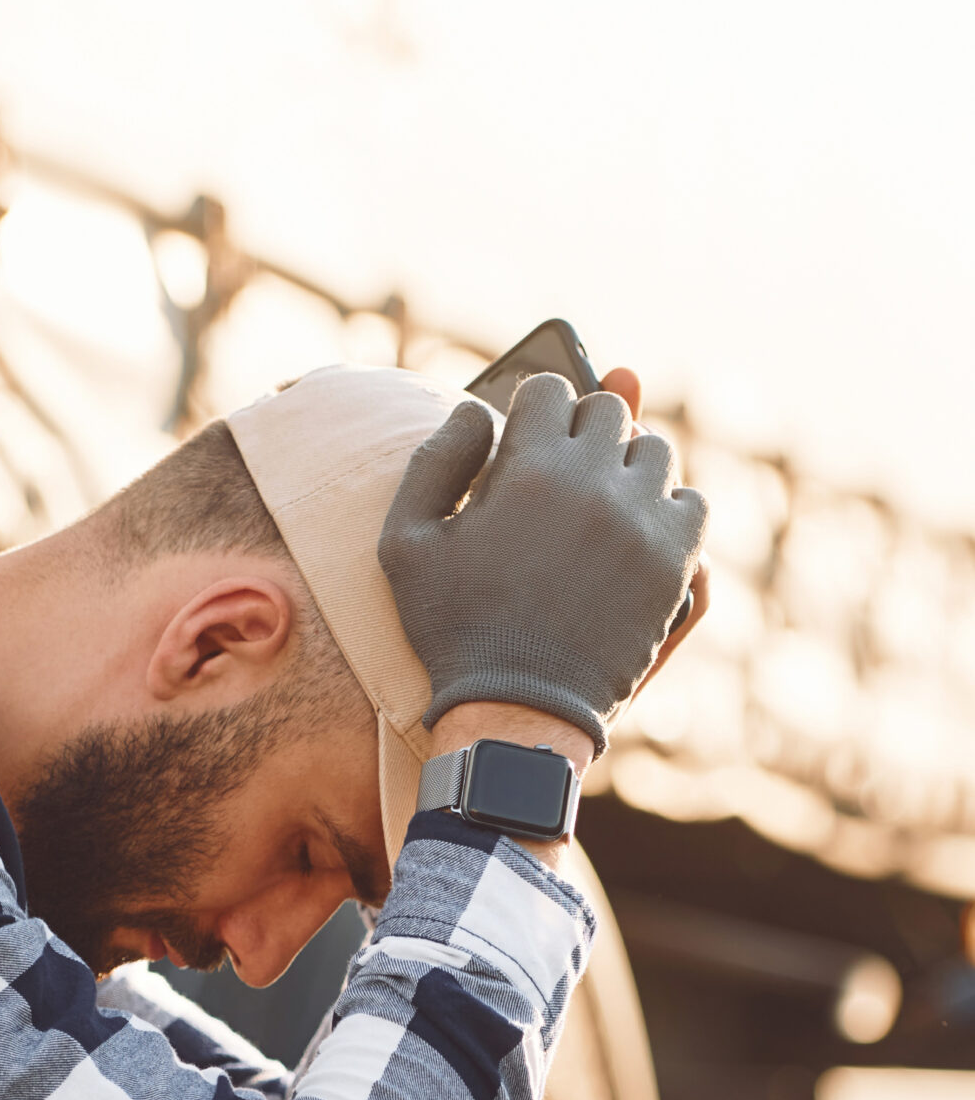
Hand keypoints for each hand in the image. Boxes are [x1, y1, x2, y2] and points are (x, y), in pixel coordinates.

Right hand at [377, 368, 707, 752]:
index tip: (526, 436)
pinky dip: (666, 509)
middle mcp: (595, 482)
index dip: (534, 408)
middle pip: (608, 411)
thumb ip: (435, 461)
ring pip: (655, 450)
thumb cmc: (454, 627)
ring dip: (625, 465)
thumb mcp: (407, 544)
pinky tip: (634, 531)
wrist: (516, 710)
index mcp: (529, 467)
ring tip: (597, 500)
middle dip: (580, 431)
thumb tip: (476, 409)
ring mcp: (643, 521)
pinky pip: (691, 502)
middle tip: (557, 472)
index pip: (551, 389)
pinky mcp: (676, 561)